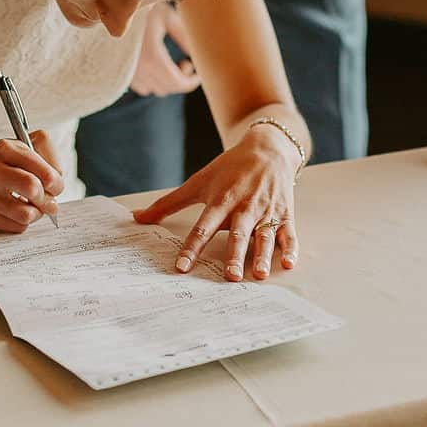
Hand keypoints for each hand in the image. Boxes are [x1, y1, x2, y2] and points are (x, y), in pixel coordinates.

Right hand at [0, 130, 64, 230]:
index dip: (56, 183)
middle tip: (47, 199)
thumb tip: (56, 186)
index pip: (43, 171)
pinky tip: (18, 210)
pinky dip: (23, 221)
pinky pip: (16, 226)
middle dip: (46, 198)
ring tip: (34, 205)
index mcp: (5, 149)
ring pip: (26, 214)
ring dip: (37, 213)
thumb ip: (47, 158)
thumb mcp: (24, 147)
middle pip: (32, 189)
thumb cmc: (2, 162)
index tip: (55, 185)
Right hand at [129, 3, 199, 96]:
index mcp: (153, 57)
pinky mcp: (120, 68)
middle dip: (180, 81)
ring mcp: (127, 70)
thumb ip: (185, 37)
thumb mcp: (168, 17)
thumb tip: (198, 55)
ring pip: (151, 89)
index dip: (191, 83)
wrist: (112, 2)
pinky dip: (150, 81)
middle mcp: (139, 69)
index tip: (198, 75)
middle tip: (186, 64)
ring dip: (165, 82)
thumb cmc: (144, 6)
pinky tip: (155, 65)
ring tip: (170, 64)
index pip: (177, 83)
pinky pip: (138, 85)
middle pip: (165, 89)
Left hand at [132, 123, 305, 280]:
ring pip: (264, 237)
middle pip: (238, 234)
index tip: (182, 267)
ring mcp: (266, 212)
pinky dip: (290, 249)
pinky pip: (289, 234)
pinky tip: (290, 265)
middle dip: (235, 256)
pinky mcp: (284, 214)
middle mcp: (243, 208)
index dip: (192, 247)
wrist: (266, 149)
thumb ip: (167, 203)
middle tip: (231, 277)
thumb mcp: (198, 182)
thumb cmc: (228, 169)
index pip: (203, 227)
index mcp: (220, 201)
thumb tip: (135, 218)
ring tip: (260, 276)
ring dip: (263, 256)